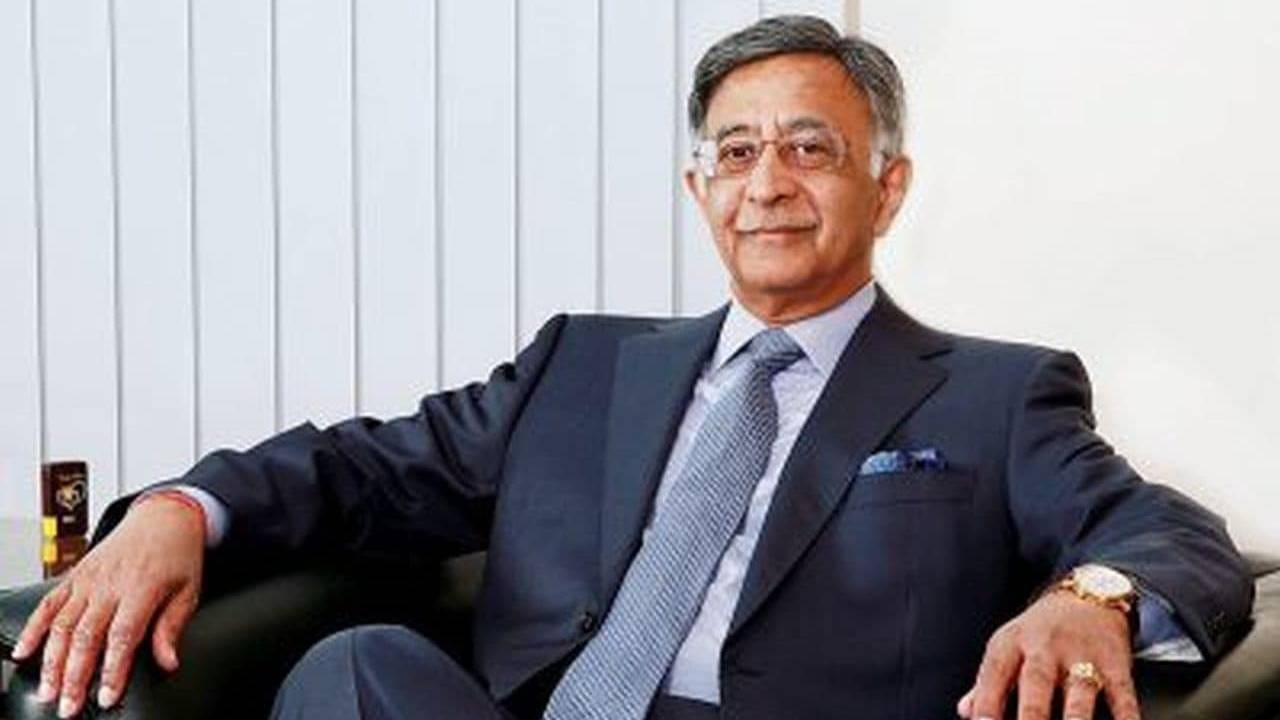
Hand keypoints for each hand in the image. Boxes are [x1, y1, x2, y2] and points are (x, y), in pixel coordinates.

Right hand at [9, 494, 205, 717]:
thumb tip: (168, 662)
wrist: (163, 517)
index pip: (123, 635)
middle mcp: (110, 584)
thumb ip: (173, 627)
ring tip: (48, 690)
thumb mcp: (188, 590)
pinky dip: (33, 629)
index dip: (113, 669)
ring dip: (52, 661)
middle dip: (75, 675)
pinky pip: (49, 605)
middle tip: (68, 705)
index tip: (108, 696)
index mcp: (142, 588)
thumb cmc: (177, 554)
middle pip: (86, 636)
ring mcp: (88, 580)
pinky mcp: (74, 576)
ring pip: (62, 624)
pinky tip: (24, 652)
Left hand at [956, 590, 1140, 719]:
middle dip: (1031, 716)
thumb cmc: (1041, 631)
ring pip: (1080, 691)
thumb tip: (967, 711)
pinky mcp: (1115, 664)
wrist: (1088, 595)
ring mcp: (1083, 655)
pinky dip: (1126, 717)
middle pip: (1036, 682)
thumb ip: (987, 683)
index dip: (986, 702)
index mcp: (1013, 643)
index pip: (994, 673)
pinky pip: (1122, 695)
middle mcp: (1046, 647)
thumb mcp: (1008, 646)